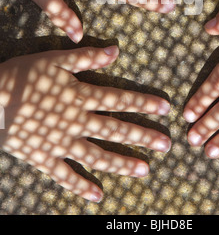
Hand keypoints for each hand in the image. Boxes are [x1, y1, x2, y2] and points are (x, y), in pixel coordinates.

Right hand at [0, 46, 170, 201]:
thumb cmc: (23, 75)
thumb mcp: (56, 60)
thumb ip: (87, 57)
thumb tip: (116, 51)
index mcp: (81, 96)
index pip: (119, 99)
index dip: (144, 103)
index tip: (165, 109)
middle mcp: (77, 121)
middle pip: (115, 130)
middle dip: (142, 136)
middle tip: (166, 145)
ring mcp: (62, 143)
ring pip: (98, 155)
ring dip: (122, 162)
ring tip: (145, 170)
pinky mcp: (45, 158)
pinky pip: (66, 176)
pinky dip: (81, 186)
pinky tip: (98, 196)